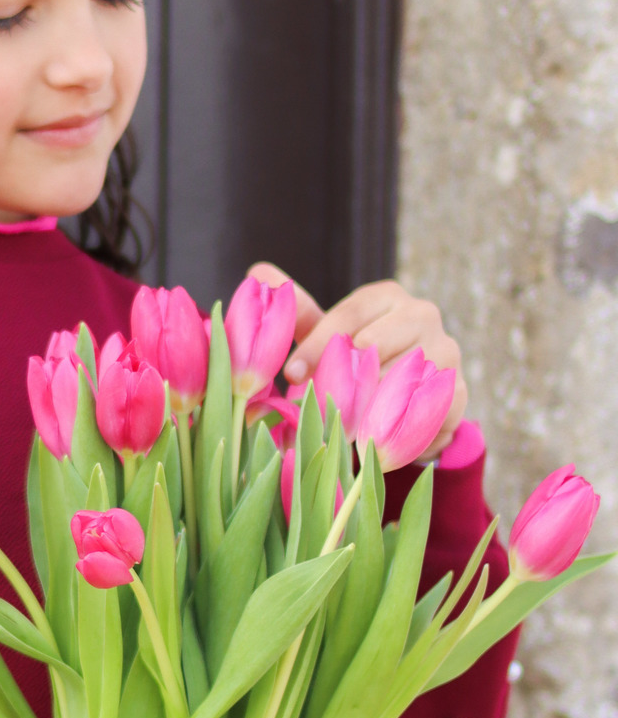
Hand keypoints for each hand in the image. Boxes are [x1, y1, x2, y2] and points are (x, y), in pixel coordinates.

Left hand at [247, 260, 467, 459]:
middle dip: (341, 378)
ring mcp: (447, 350)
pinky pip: (427, 413)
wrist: (407, 398)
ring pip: (400, 380)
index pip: (349, 315)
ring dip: (367, 408)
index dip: (317, 346)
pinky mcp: (460, 390)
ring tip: (343, 430)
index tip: (289, 375)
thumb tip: (257, 272)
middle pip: (376, 344)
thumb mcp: (326, 338)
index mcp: (387, 297)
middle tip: (315, 406)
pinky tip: (379, 444)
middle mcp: (422, 314)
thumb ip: (296, 312)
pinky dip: (400, 431)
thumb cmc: (357, 362)